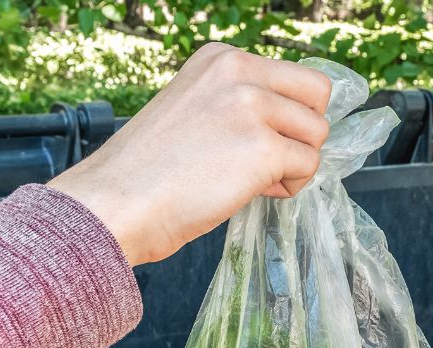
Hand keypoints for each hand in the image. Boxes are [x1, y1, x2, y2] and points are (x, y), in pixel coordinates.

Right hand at [47, 43, 331, 265]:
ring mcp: (252, 107)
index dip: (285, 115)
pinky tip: (254, 193)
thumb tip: (286, 124)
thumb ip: (235, 103)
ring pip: (316, 134)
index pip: (293, 77)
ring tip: (255, 180)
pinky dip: (289, 187)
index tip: (254, 139)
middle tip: (268, 160)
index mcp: (221, 58)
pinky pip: (307, 167)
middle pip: (316, 96)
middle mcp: (239, 71)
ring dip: (295, 163)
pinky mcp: (264, 148)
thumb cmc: (146, 171)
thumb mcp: (191, 108)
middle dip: (302, 133)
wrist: (116, 203)